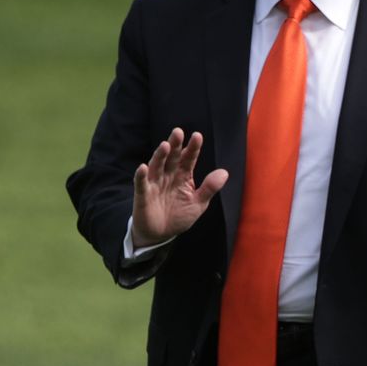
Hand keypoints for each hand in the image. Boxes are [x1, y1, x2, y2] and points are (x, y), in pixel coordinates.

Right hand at [132, 127, 227, 246]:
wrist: (161, 234)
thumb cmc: (179, 215)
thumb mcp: (198, 203)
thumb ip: (209, 188)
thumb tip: (225, 172)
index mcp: (183, 176)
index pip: (189, 159)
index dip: (193, 148)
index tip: (197, 136)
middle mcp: (168, 175)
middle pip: (172, 158)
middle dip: (175, 145)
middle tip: (178, 132)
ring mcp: (155, 183)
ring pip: (157, 166)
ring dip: (160, 156)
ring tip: (165, 145)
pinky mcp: (143, 194)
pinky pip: (141, 183)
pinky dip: (141, 176)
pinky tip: (143, 167)